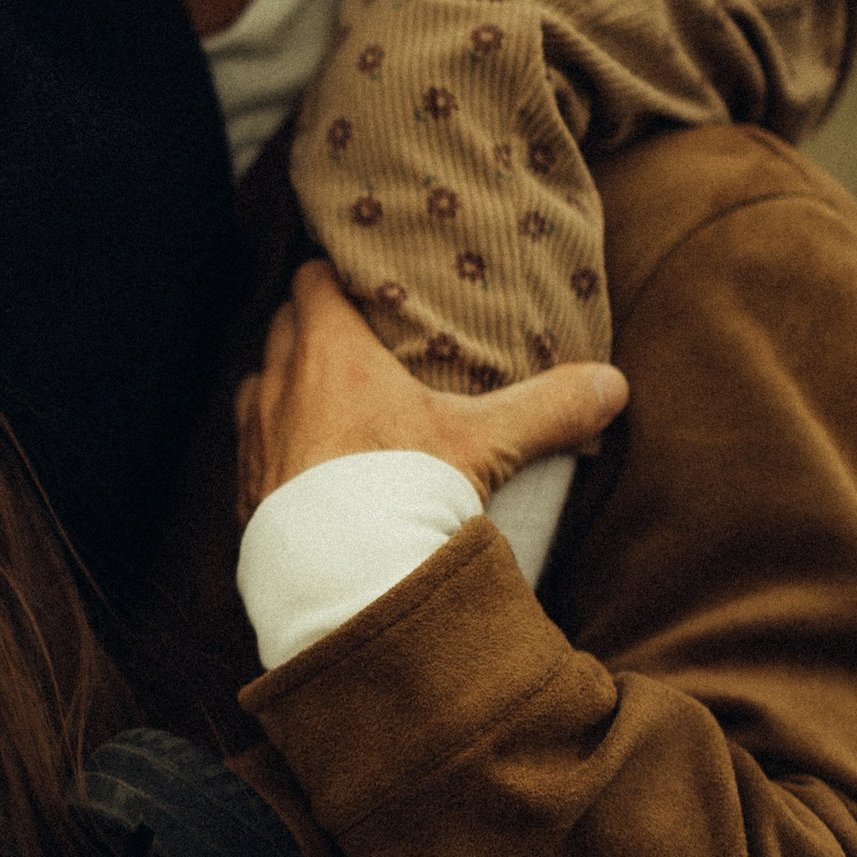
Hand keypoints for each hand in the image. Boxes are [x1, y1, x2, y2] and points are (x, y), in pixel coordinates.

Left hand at [236, 262, 626, 520]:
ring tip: (321, 404)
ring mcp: (255, 442)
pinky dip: (270, 452)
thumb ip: (548, 408)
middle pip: (281, 327)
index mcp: (331, 353)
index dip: (330, 274)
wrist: (340, 583)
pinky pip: (249, 455)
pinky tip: (300, 474)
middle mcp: (280, 387)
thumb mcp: (485, 445)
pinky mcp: (243, 495)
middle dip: (308, 327)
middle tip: (349, 339)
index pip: (311, 281)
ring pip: (257, 388)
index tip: (353, 278)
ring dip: (283, 388)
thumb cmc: (402, 495)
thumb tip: (613, 385)